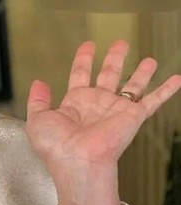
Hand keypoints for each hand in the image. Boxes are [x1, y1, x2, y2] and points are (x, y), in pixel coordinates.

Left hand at [25, 40, 180, 204]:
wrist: (77, 161)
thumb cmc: (56, 145)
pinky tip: (176, 78)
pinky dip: (166, 90)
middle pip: (109, 74)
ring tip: (150, 59)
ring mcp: (117, 109)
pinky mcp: (133, 117)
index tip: (89, 45)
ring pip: (133, 85)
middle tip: (121, 43)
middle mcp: (98, 103)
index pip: (81, 74)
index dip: (85, 59)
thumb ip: (37, 100)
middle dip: (115, 58)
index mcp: (76, 102)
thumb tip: (38, 82)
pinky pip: (153, 100)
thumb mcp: (37, 120)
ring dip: (142, 72)